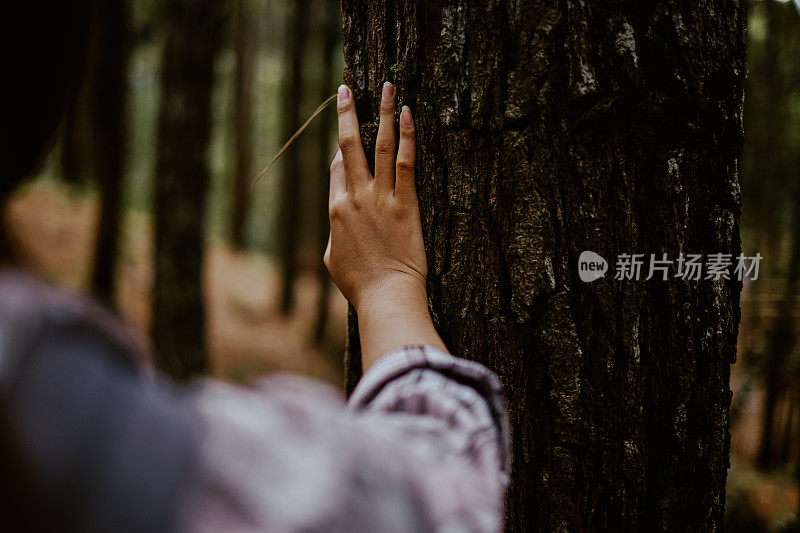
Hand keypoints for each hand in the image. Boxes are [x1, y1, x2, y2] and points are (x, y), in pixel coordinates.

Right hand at [324, 83, 426, 310]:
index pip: (337, 167)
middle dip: (347, 114)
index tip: (345, 129)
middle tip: (348, 89)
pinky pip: (405, 162)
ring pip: (379, 145)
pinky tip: (408, 114)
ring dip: (382, 113)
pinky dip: (406, 136)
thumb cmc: (360, 284)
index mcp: (336, 210)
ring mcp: (382, 198)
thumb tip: (337, 227)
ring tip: (387, 86)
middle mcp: (356, 197)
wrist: (385, 295)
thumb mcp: (333, 259)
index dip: (340, 145)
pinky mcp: (406, 204)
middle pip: (349, 146)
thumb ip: (334, 235)